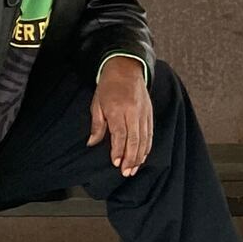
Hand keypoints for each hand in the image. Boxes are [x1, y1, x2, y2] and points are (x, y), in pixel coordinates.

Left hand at [88, 57, 153, 176]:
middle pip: (134, 138)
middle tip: (126, 172)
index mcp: (118, 109)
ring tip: (134, 168)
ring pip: (144, 137)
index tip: (116, 163)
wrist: (127, 69)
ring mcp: (143, 112)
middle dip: (131, 157)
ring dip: (140, 155)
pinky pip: (150, 132)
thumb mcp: (97, 104)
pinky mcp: (149, 113)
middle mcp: (133, 112)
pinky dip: (147, 145)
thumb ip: (97, 125)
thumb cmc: (109, 86)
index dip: (119, 150)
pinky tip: (143, 155)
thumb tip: (92, 143)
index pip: (120, 133)